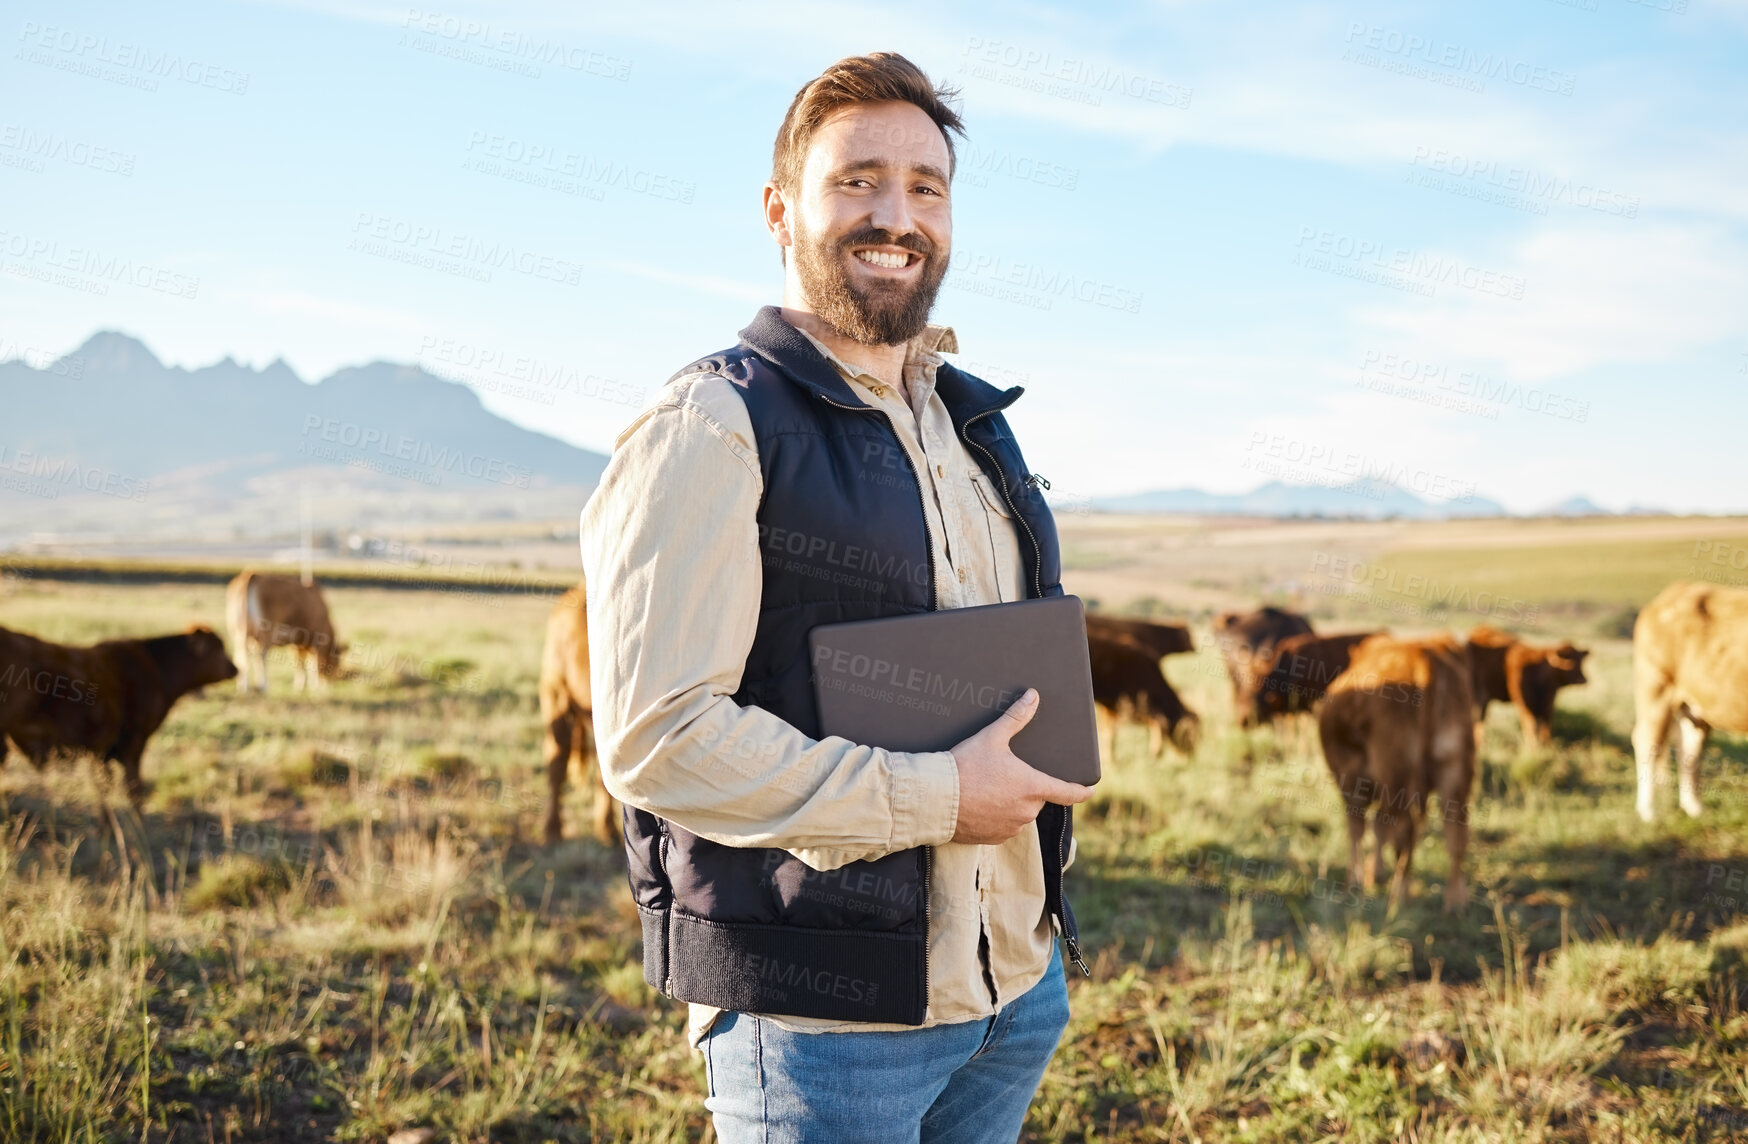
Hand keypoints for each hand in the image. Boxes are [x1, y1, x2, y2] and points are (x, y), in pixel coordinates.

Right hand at [949, 688, 1092, 844]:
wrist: (936, 799)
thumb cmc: (966, 766)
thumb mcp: (992, 737)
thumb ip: (1016, 718)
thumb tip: (1033, 696)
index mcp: (1032, 787)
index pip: (1067, 792)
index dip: (1081, 791)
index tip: (1090, 790)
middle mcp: (1027, 811)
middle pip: (1036, 798)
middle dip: (1026, 788)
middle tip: (1004, 775)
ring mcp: (1011, 827)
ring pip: (1020, 813)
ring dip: (1011, 803)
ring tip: (987, 789)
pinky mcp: (994, 838)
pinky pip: (1003, 826)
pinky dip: (996, 816)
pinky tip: (980, 804)